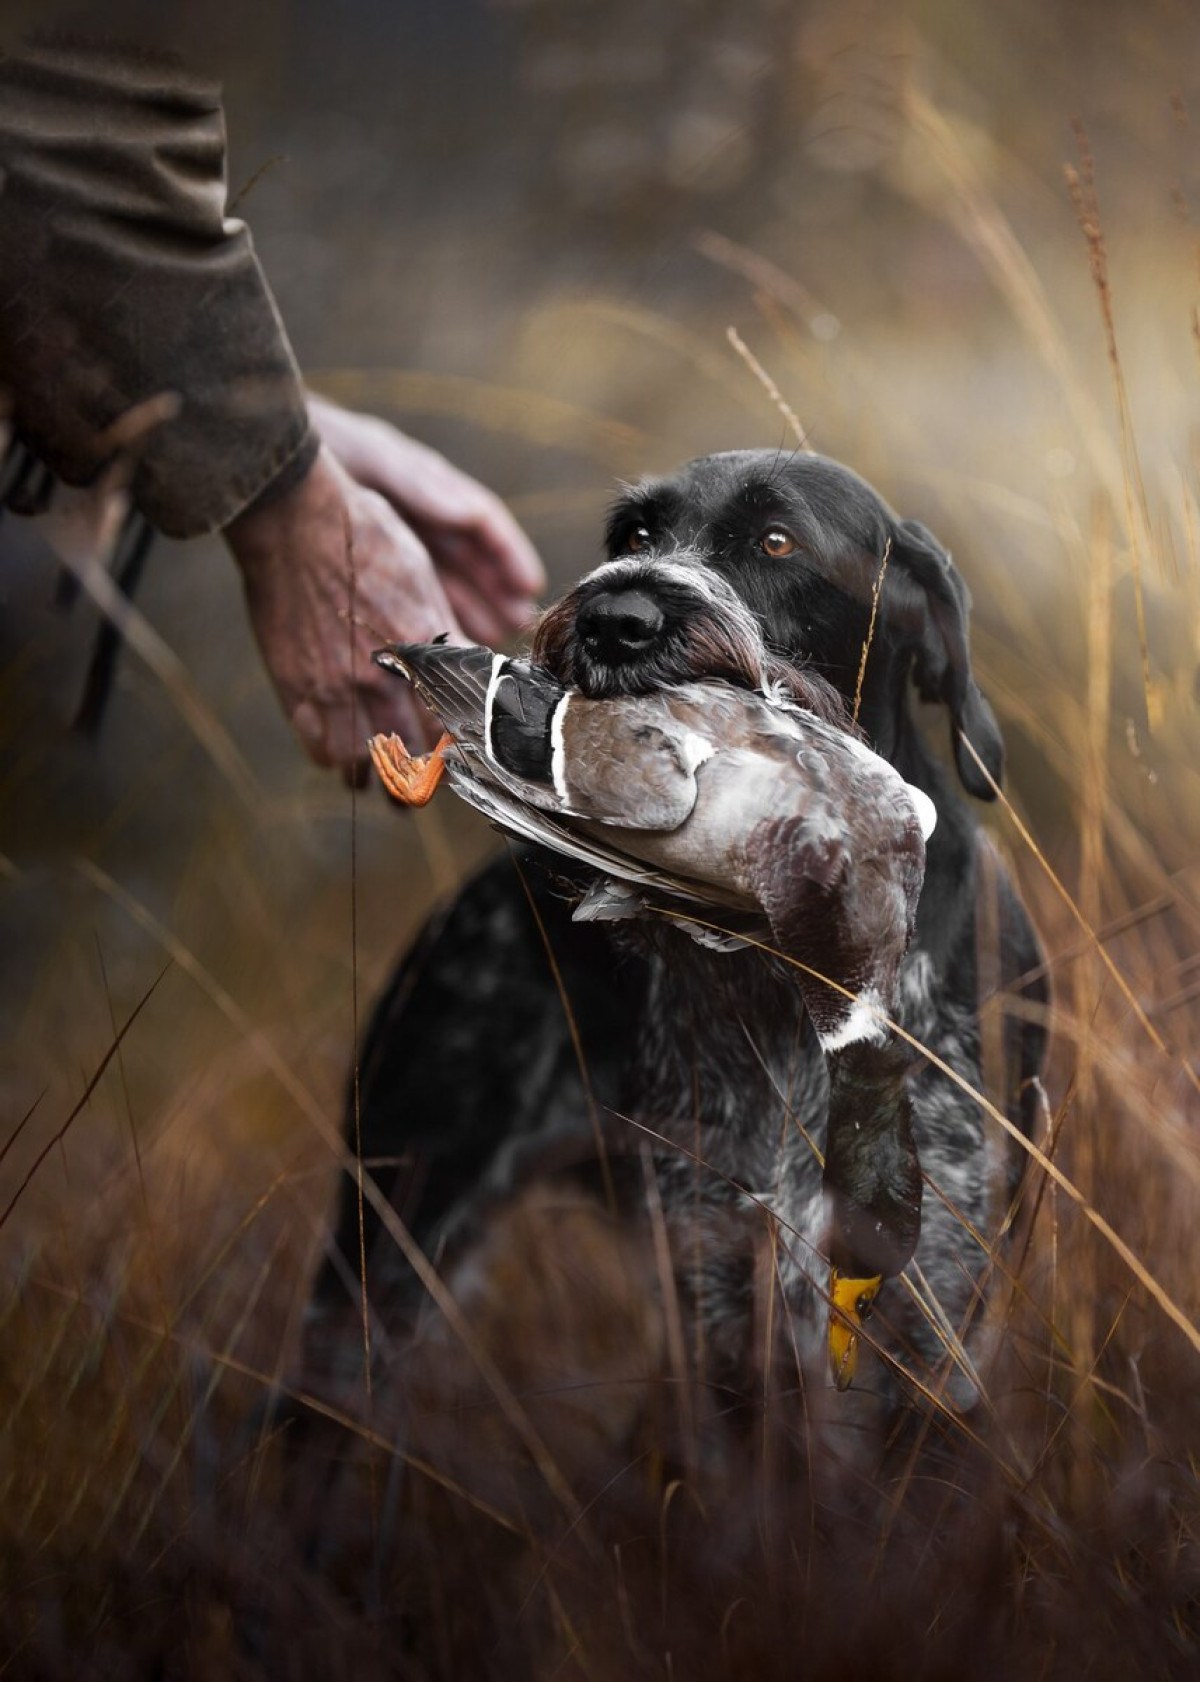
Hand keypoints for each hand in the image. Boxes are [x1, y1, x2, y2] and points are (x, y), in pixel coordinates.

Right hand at [226, 444, 471, 773]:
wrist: (295, 519)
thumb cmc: (365, 538)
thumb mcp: (423, 580)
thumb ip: (447, 633)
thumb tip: (474, 669)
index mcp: (425, 645)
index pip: (461, 720)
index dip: (467, 744)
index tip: (467, 753)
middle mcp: (386, 673)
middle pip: (419, 754)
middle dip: (429, 773)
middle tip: (430, 777)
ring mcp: (338, 686)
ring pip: (370, 766)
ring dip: (383, 777)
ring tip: (390, 777)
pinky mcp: (297, 689)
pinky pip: (323, 751)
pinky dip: (338, 760)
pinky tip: (347, 750)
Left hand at [307, 394, 544, 646]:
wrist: (269, 456)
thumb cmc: (326, 448)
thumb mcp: (376, 459)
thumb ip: (424, 486)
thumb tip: (472, 513)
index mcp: (427, 486)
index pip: (481, 523)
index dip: (508, 554)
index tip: (528, 584)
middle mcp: (419, 516)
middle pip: (468, 560)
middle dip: (495, 592)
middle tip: (518, 624)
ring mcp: (396, 543)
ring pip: (442, 582)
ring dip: (469, 611)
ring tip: (490, 642)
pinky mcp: (374, 567)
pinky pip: (408, 597)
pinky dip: (429, 617)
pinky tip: (441, 644)